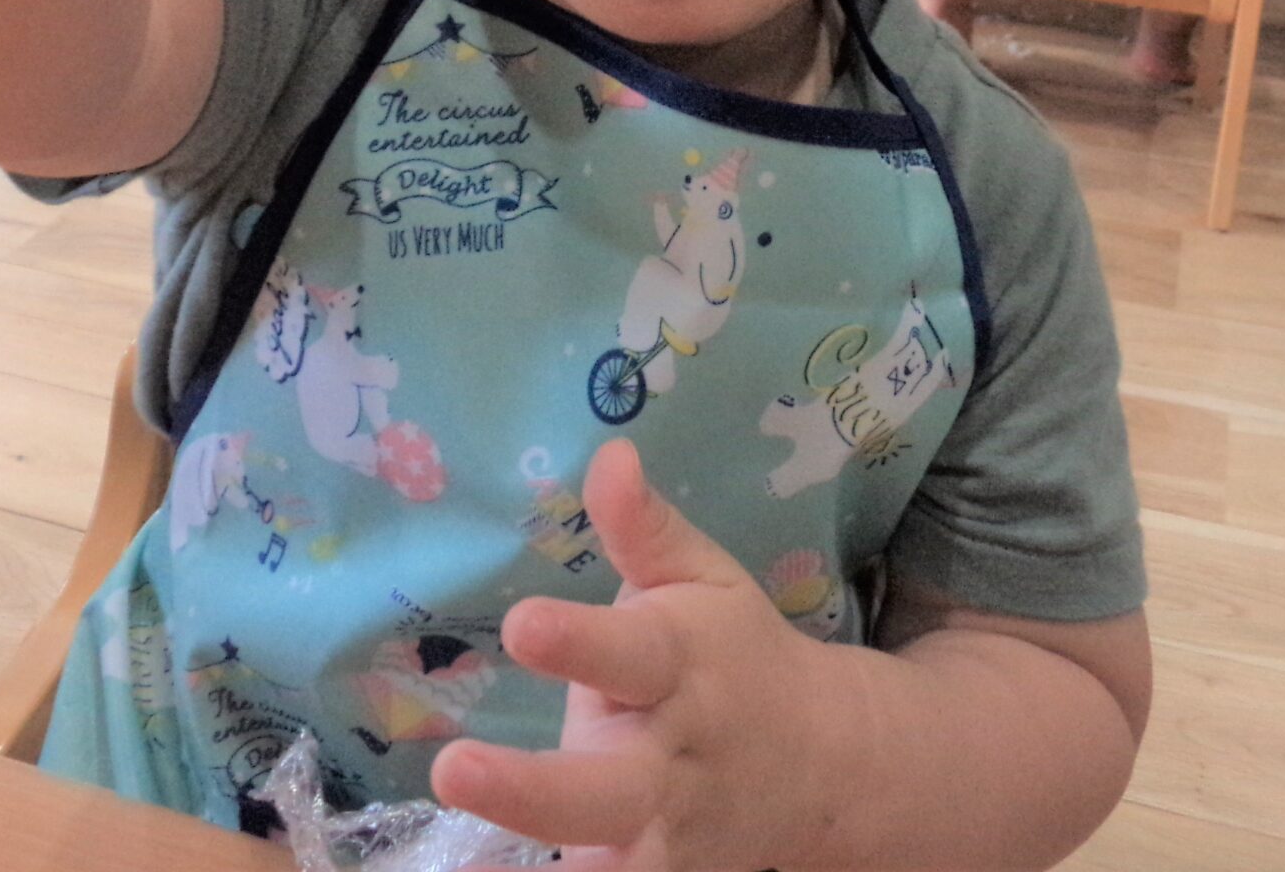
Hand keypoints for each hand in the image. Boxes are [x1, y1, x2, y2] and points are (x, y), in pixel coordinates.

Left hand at [432, 441, 819, 871]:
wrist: (829, 764)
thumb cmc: (737, 654)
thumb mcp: (703, 579)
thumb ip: (644, 527)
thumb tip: (608, 453)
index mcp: (684, 667)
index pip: (631, 653)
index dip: (579, 641)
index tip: (522, 624)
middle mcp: (675, 762)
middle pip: (606, 788)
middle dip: (532, 789)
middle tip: (455, 770)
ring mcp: (667, 836)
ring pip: (607, 866)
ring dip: (537, 869)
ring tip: (461, 868)